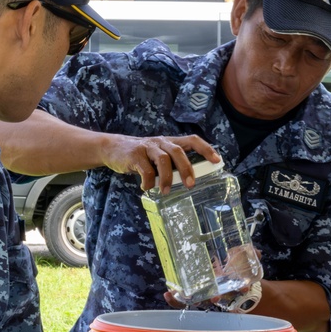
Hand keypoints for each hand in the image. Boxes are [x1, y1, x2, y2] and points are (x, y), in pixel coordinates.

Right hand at [99, 133, 220, 191]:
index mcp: (170, 142)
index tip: (217, 160)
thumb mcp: (158, 156)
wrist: (113, 148)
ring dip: (166, 178)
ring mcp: (147, 147)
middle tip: (190, 185)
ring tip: (165, 191)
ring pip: (163, 159)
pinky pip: (145, 169)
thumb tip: (190, 179)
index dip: (206, 149)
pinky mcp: (134, 155)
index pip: (192, 140)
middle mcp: (161, 142)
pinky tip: (147, 188)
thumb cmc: (142, 156)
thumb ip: (172, 164)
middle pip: (178, 151)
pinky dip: (148, 181)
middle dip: (186, 168)